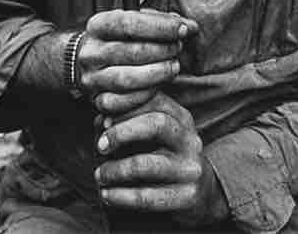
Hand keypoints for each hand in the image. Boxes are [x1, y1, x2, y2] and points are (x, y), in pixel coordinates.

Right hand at [77, 9, 197, 112]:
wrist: (90, 63)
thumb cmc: (121, 39)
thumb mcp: (136, 23)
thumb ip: (162, 22)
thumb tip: (190, 27)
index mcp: (98, 26)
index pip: (129, 23)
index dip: (160, 26)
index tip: (183, 28)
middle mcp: (91, 52)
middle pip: (131, 52)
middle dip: (163, 49)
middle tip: (179, 47)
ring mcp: (92, 78)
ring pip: (127, 79)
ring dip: (157, 73)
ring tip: (174, 66)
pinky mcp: (98, 100)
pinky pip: (123, 102)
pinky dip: (145, 95)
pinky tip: (160, 86)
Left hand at [94, 92, 227, 223]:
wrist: (198, 195)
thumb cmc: (163, 157)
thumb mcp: (151, 135)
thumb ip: (127, 121)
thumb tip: (101, 118)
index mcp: (181, 118)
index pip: (154, 99)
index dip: (125, 104)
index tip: (101, 115)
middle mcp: (190, 140)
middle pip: (156, 124)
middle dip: (122, 132)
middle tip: (100, 146)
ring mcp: (190, 169)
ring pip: (146, 164)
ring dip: (115, 170)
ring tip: (99, 175)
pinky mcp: (187, 197)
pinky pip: (147, 197)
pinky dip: (121, 196)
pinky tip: (106, 195)